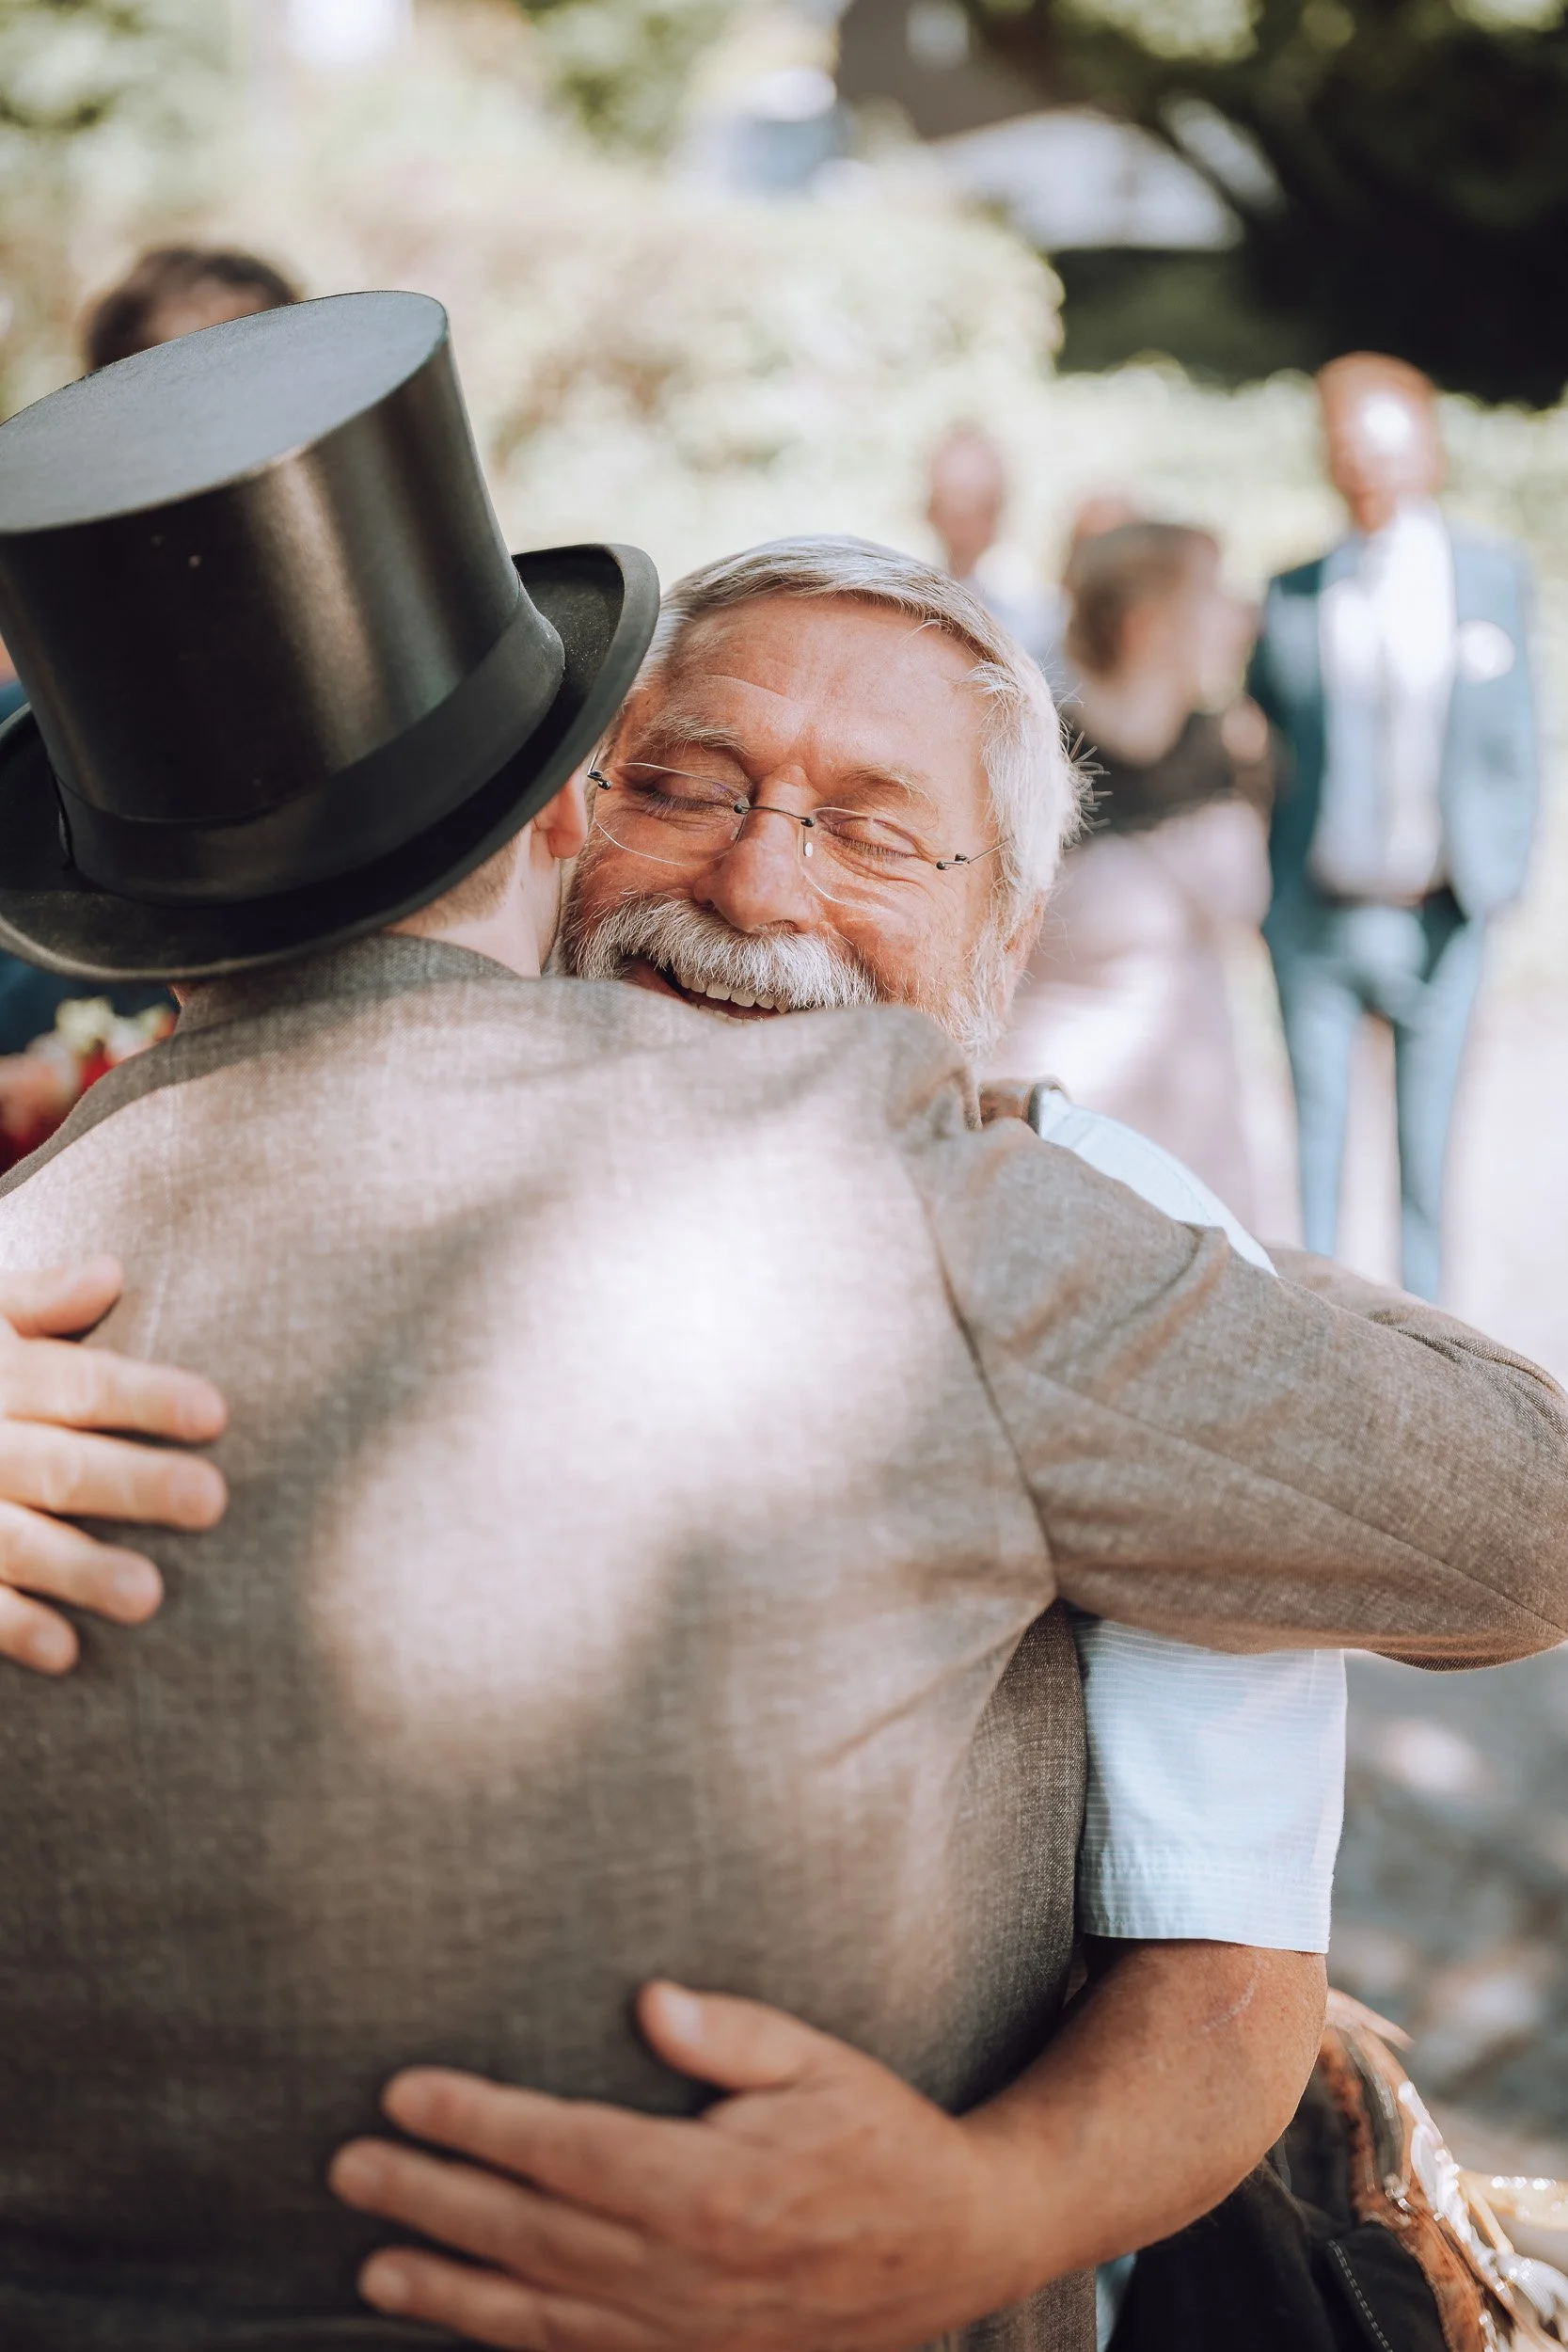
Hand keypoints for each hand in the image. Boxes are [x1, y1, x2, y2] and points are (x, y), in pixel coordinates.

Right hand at [0, 1256, 226, 1674]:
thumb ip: (36, 1302)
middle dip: (133, 1483)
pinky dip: (11, 1626)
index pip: (80, 1385)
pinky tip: (65, 1652)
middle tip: (210, 1501)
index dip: (146, 1398)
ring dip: (78, 1570)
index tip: (216, 1414)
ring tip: (150, 1597)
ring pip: (15, 1540)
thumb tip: (110, 1273)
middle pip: (60, 1465)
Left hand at [330, 1982, 1037, 2350]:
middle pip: (526, 2233)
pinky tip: (473, 2328)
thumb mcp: (817, 2059)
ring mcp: (685, 2332)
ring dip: (449, 2290)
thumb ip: (727, 2033)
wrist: (956, 2244)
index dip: (474, 2120)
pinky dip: (519, 2348)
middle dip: (428, 2199)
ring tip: (373, 2268)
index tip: (403, 2094)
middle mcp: (680, 2269)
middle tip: (348, 2171)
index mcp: (704, 2184)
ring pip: (540, 2316)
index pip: (558, 2148)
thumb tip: (648, 2002)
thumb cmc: (880, 2134)